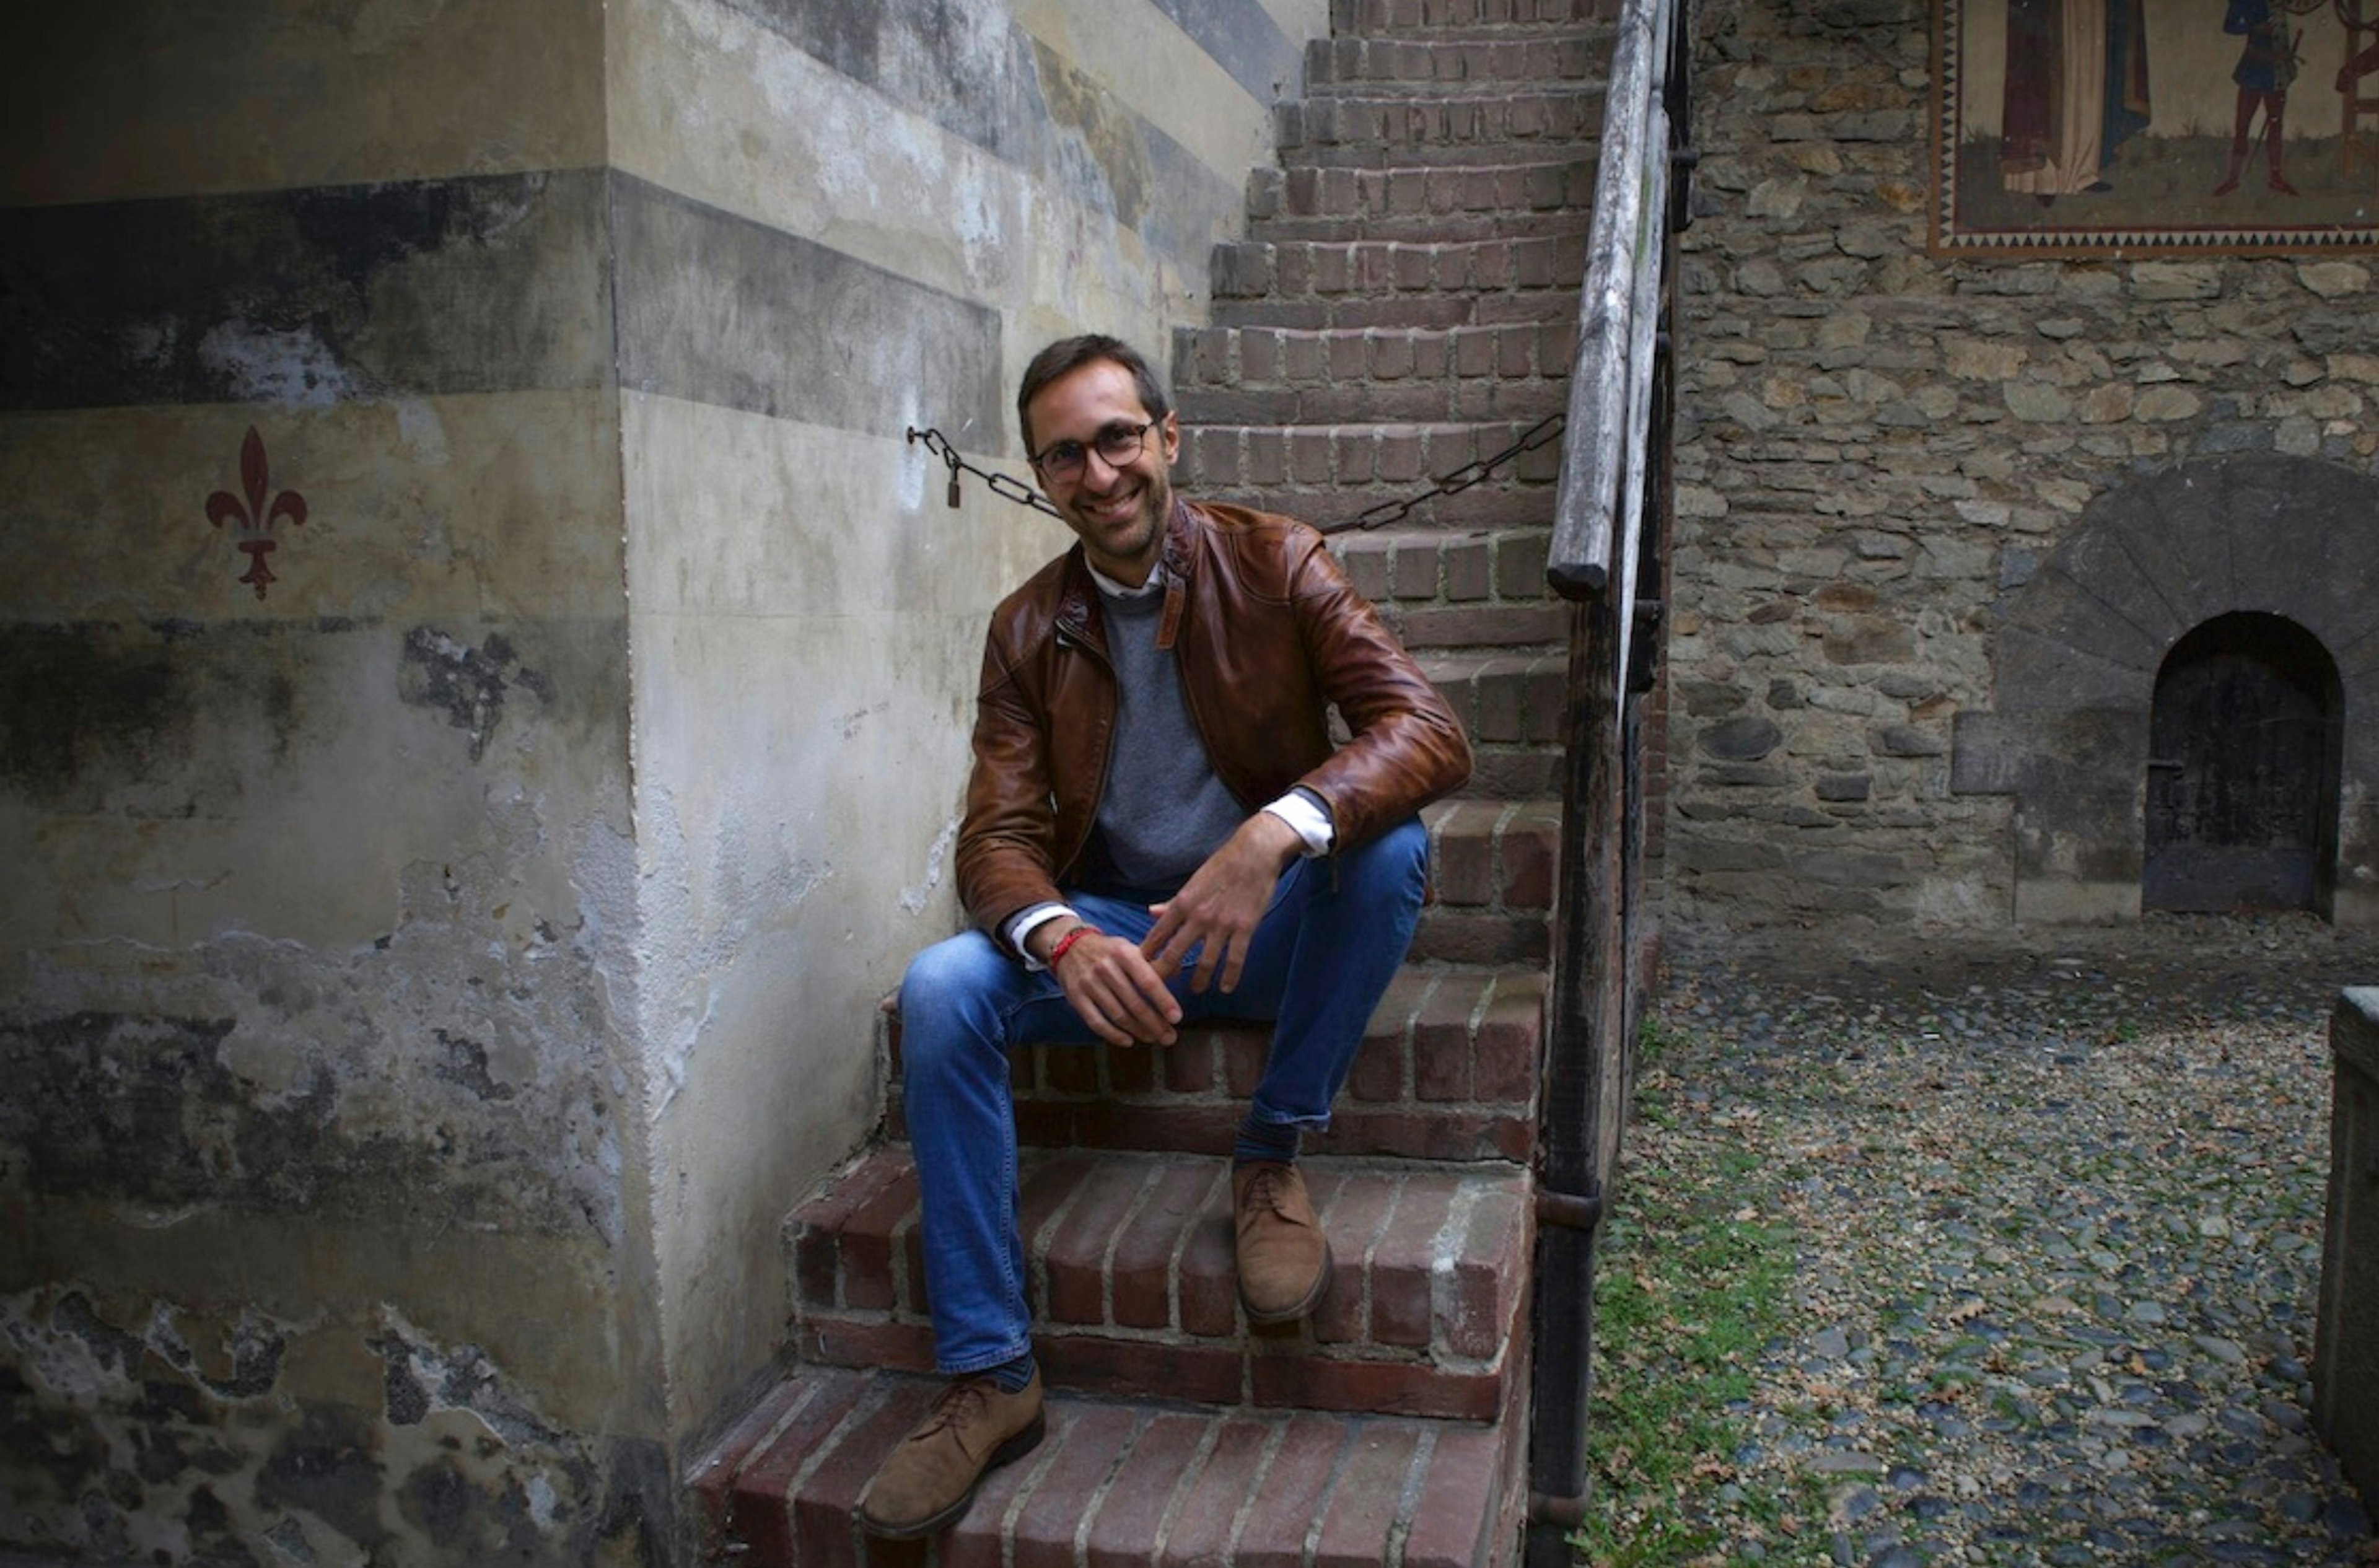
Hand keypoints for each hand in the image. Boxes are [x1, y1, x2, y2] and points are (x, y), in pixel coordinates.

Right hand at [1039, 924, 1180, 1046]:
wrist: (1068, 946)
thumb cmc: (1108, 951)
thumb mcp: (1129, 948)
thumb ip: (1152, 961)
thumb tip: (1177, 971)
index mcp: (1124, 953)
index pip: (1148, 981)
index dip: (1164, 1001)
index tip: (1176, 1018)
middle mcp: (1106, 967)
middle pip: (1135, 1003)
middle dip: (1155, 1024)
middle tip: (1169, 1037)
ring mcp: (1089, 983)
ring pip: (1118, 1015)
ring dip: (1138, 1031)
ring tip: (1153, 1038)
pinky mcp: (1076, 997)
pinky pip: (1096, 1022)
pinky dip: (1113, 1035)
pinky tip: (1128, 1040)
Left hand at [1142, 813, 1301, 994]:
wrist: (1254, 853)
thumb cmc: (1222, 864)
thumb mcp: (1192, 881)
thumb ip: (1172, 902)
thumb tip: (1151, 912)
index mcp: (1183, 902)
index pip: (1158, 934)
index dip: (1148, 953)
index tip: (1140, 968)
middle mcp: (1199, 916)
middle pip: (1175, 953)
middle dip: (1165, 974)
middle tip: (1160, 990)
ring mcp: (1222, 924)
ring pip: (1205, 962)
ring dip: (1199, 981)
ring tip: (1196, 990)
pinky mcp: (1245, 928)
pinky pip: (1235, 960)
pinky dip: (1230, 977)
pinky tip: (1227, 988)